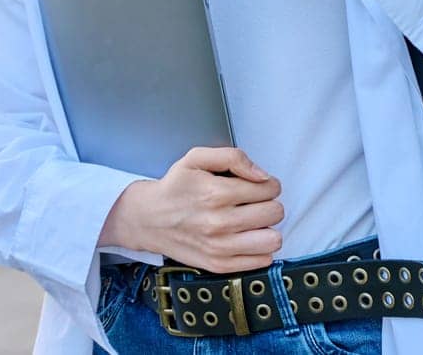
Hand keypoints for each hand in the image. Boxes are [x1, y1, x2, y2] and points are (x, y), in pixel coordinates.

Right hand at [99, 147, 284, 272]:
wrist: (148, 219)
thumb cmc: (175, 187)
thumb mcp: (196, 158)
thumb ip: (233, 157)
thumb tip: (262, 175)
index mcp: (216, 193)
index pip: (269, 189)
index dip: (269, 184)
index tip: (260, 186)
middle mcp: (219, 222)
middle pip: (275, 213)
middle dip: (270, 204)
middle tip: (256, 203)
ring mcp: (219, 247)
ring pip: (273, 239)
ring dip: (268, 228)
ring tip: (254, 221)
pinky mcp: (219, 265)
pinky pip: (261, 261)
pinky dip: (261, 248)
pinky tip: (247, 237)